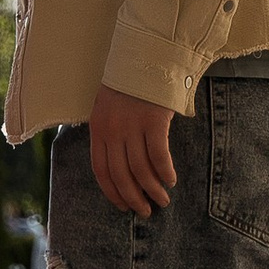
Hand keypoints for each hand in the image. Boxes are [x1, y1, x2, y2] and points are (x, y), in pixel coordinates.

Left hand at [88, 83, 178, 216]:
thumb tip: (118, 167)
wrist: (146, 58)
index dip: (112, 192)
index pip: (101, 170)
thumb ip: (109, 134)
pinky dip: (165, 172)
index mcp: (97, 129)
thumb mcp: (107, 108)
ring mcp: (132, 126)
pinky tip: (171, 180)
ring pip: (141, 170)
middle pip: (121, 175)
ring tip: (162, 200)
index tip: (123, 206)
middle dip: (133, 198)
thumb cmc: (128, 86)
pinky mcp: (154, 121)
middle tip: (145, 211)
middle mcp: (112, 130)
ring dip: (152, 190)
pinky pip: (159, 156)